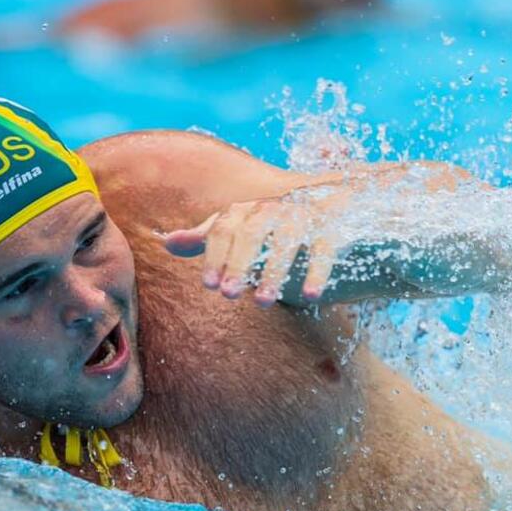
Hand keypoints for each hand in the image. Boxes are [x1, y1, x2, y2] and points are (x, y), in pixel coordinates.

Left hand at [164, 188, 352, 305]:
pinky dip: (317, 271)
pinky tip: (311, 296)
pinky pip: (325, 247)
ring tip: (262, 303)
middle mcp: (276, 207)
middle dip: (238, 263)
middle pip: (251, 232)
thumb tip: (166, 243)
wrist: (345, 214)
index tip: (208, 286)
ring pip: (286, 240)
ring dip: (273, 271)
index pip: (224, 227)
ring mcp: (306, 214)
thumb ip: (209, 238)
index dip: (214, 256)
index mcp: (250, 209)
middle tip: (227, 295)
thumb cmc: (282, 231)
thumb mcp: (243, 234)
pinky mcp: (337, 226)